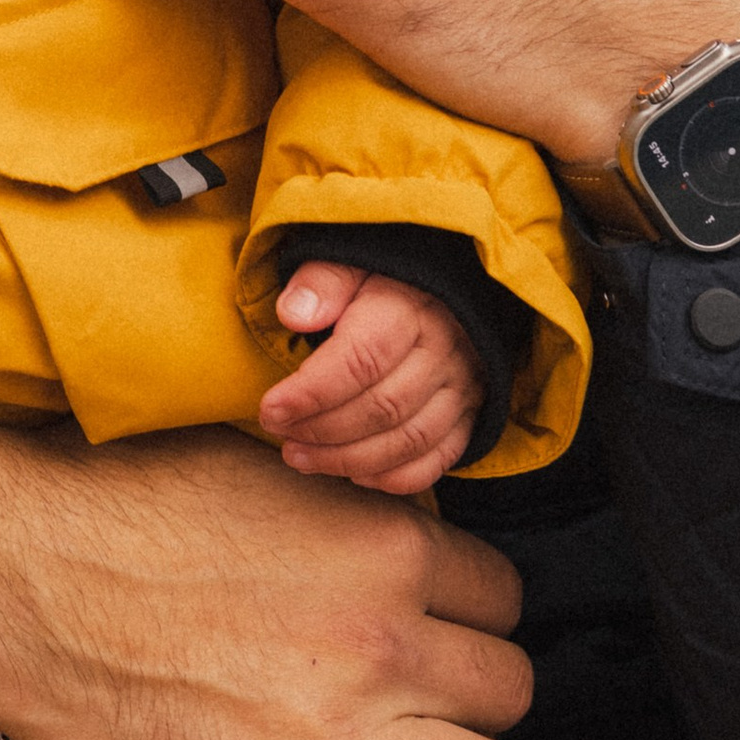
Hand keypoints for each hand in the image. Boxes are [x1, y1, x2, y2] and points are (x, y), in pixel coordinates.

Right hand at [0, 420, 541, 739]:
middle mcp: (380, 647)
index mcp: (382, 547)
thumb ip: (356, 500)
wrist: (13, 577)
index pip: (500, 594)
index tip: (440, 626)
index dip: (470, 612)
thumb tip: (420, 528)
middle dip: (477, 696)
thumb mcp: (265, 465)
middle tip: (430, 702)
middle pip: (507, 689)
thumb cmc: (124, 507)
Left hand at [265, 269, 478, 489]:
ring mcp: (462, 389)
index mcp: (409, 310)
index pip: (361, 360)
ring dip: (347, 459)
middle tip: (279, 433)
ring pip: (407, 441)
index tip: (270, 408)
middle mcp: (443, 353)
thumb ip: (322, 282)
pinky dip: (392, 477)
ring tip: (299, 456)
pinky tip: (352, 473)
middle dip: (321, 430)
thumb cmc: (385, 280)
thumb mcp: (352, 263)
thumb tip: (292, 314)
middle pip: (382, 407)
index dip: (311, 392)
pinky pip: (436, 461)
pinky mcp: (469, 416)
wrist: (450, 291)